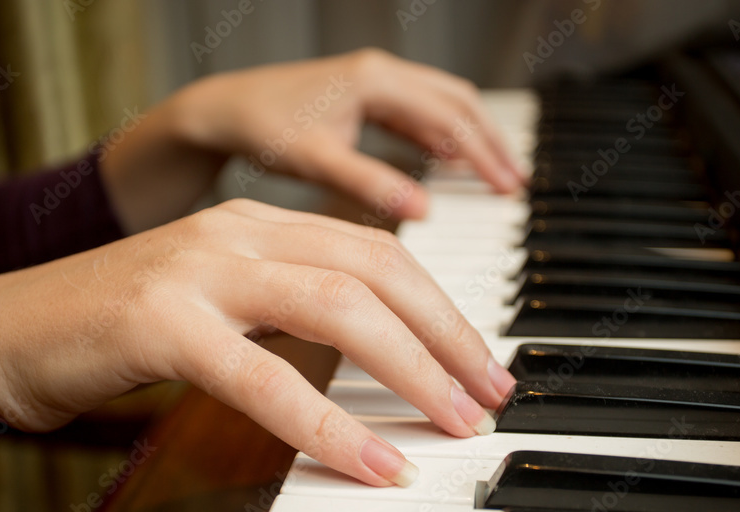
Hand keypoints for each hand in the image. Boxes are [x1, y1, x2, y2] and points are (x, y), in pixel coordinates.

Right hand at [0, 200, 509, 476]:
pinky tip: (372, 463)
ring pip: (336, 307)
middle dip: (447, 336)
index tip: (482, 361)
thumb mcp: (217, 305)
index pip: (376, 252)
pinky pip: (264, 377)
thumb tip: (373, 356)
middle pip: (374, 271)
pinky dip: (327, 424)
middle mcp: (235, 233)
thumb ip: (285, 313)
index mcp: (255, 225)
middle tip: (491, 395)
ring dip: (411, 369)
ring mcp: (196, 272)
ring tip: (456, 423)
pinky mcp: (158, 324)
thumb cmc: (113, 326)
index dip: (441, 307)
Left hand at [168, 49, 521, 219]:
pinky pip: (419, 111)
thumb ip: (370, 183)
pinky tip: (450, 161)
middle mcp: (382, 73)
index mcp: (377, 82)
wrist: (224, 108)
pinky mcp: (366, 94)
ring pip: (443, 103)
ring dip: (471, 136)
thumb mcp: (317, 161)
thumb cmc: (262, 128)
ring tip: (495, 174)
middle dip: (491, 143)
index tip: (507, 189)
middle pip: (458, 103)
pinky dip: (443, 135)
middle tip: (514, 184)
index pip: (451, 118)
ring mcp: (375, 80)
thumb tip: (423, 210)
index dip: (484, 155)